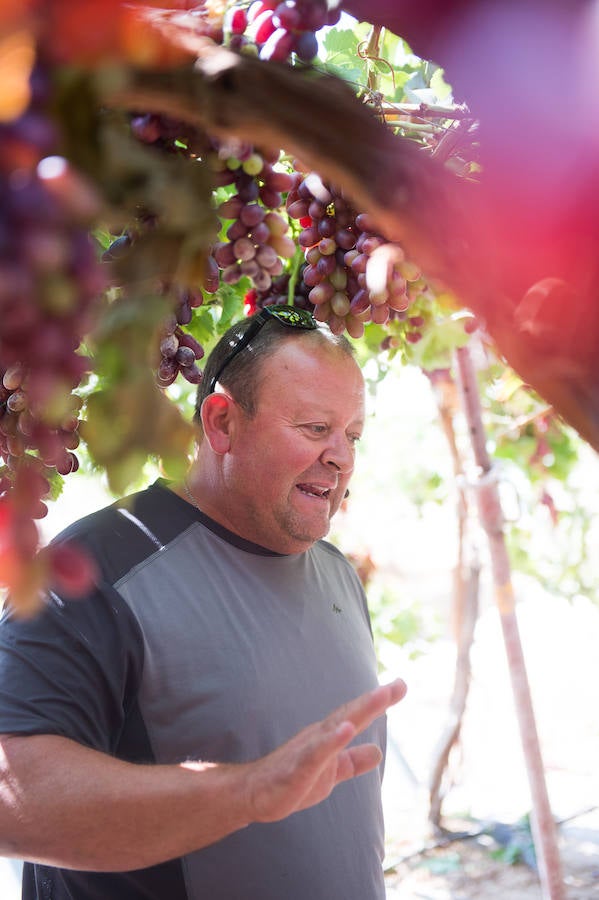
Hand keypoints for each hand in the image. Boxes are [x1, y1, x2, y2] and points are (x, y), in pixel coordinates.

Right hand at [243, 678, 406, 822]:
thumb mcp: (331, 772)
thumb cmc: (291, 780)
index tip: (401, 685)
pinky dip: (331, 741)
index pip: (358, 715)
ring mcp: (308, 751)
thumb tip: (377, 751)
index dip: (379, 702)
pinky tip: (346, 730)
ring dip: (359, 711)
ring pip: (336, 728)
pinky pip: (316, 754)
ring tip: (380, 697)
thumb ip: (353, 761)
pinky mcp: (297, 770)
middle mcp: (319, 737)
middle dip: (375, 700)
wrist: (254, 795)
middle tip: (399, 685)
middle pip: (351, 714)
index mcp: (329, 737)